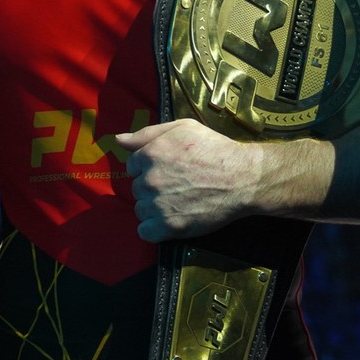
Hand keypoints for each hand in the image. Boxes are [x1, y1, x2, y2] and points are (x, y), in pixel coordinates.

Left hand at [109, 119, 294, 240]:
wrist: (242, 178)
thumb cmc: (215, 149)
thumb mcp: (182, 128)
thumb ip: (146, 133)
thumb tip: (118, 140)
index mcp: (150, 154)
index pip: (132, 166)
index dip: (148, 168)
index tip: (168, 170)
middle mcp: (150, 179)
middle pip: (136, 189)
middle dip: (151, 188)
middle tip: (176, 186)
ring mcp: (158, 204)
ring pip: (141, 210)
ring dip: (153, 208)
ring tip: (177, 202)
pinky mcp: (169, 226)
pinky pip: (145, 232)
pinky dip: (154, 229)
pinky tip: (170, 220)